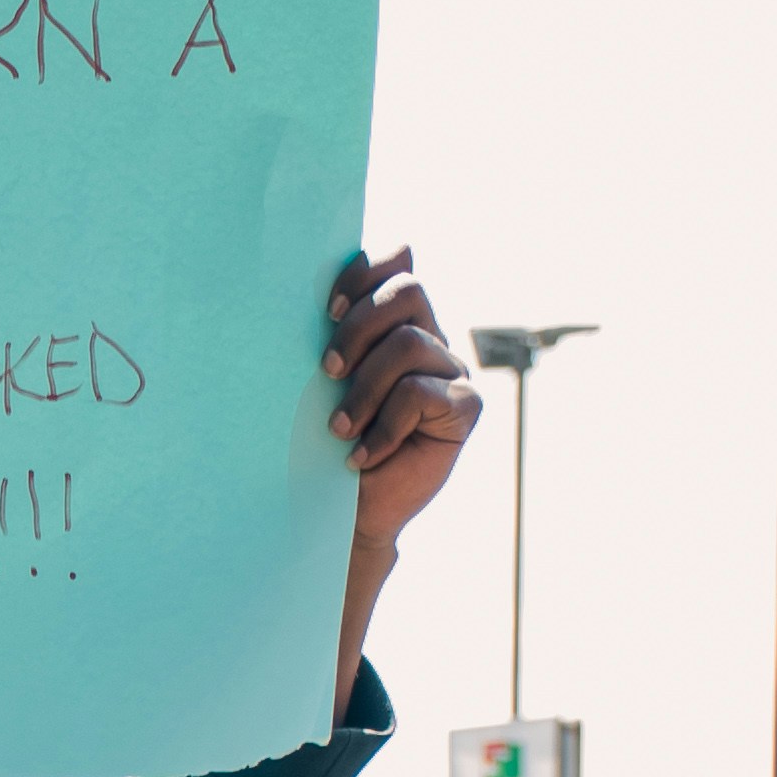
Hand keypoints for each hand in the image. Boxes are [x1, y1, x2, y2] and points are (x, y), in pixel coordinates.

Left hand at [323, 248, 478, 546]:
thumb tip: (311, 291)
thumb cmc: (323, 445)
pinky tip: (361, 456)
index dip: (364, 273)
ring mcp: (450, 371)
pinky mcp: (464, 408)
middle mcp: (429, 338)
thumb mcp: (319, 387)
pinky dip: (383, 426)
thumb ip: (329, 337)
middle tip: (327, 371)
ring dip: (364, 389)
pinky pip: (420, 395)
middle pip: (407, 292)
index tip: (327, 310)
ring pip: (410, 344)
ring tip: (338, 429)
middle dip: (359, 326)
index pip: (396, 264)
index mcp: (394, 322)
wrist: (347, 512)